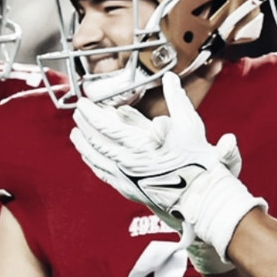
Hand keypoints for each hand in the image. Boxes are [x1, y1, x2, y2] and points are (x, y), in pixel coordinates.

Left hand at [72, 73, 264, 253]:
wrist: (201, 199)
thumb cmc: (199, 163)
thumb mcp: (191, 125)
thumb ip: (177, 99)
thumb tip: (170, 77)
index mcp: (140, 144)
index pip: (106, 125)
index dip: (92, 113)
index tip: (84, 102)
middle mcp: (128, 162)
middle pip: (96, 141)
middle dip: (84, 125)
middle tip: (77, 113)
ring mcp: (126, 178)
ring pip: (96, 159)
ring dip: (83, 144)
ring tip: (75, 134)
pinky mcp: (128, 189)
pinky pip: (103, 174)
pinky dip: (92, 163)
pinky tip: (88, 157)